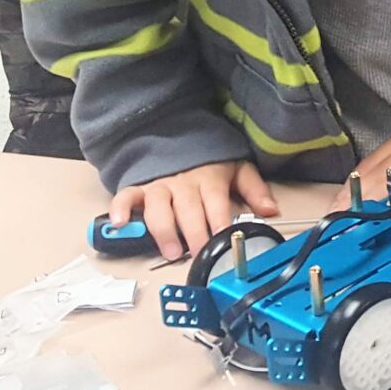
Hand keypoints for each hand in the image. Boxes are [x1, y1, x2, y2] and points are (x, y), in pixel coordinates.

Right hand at [109, 159, 277, 260]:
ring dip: (163, 230)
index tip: (223, 237)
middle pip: (188, 209)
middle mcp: (184, 183)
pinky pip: (126, 196)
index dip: (219, 219)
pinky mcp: (140, 188)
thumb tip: (270, 211)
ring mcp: (160, 186)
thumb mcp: (237, 168)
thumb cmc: (210, 162)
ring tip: (171, 251)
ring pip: (158, 207)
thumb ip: (254, 189)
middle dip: (193, 232)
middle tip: (198, 253)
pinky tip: (121, 223)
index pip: (216, 200)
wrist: (178, 136)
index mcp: (210, 178)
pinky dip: (120, 209)